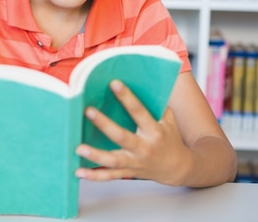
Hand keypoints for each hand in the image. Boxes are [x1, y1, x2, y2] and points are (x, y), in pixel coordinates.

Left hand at [74, 80, 190, 185]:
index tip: (114, 83)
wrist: (178, 168)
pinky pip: (109, 175)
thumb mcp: (169, 119)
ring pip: (113, 160)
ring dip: (96, 155)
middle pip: (122, 137)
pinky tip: (79, 171)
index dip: (127, 97)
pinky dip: (94, 175)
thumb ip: (155, 104)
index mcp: (155, 131)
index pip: (139, 112)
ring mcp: (135, 163)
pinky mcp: (127, 172)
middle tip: (88, 111)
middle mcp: (144, 148)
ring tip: (79, 148)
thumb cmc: (170, 138)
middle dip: (104, 124)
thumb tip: (139, 82)